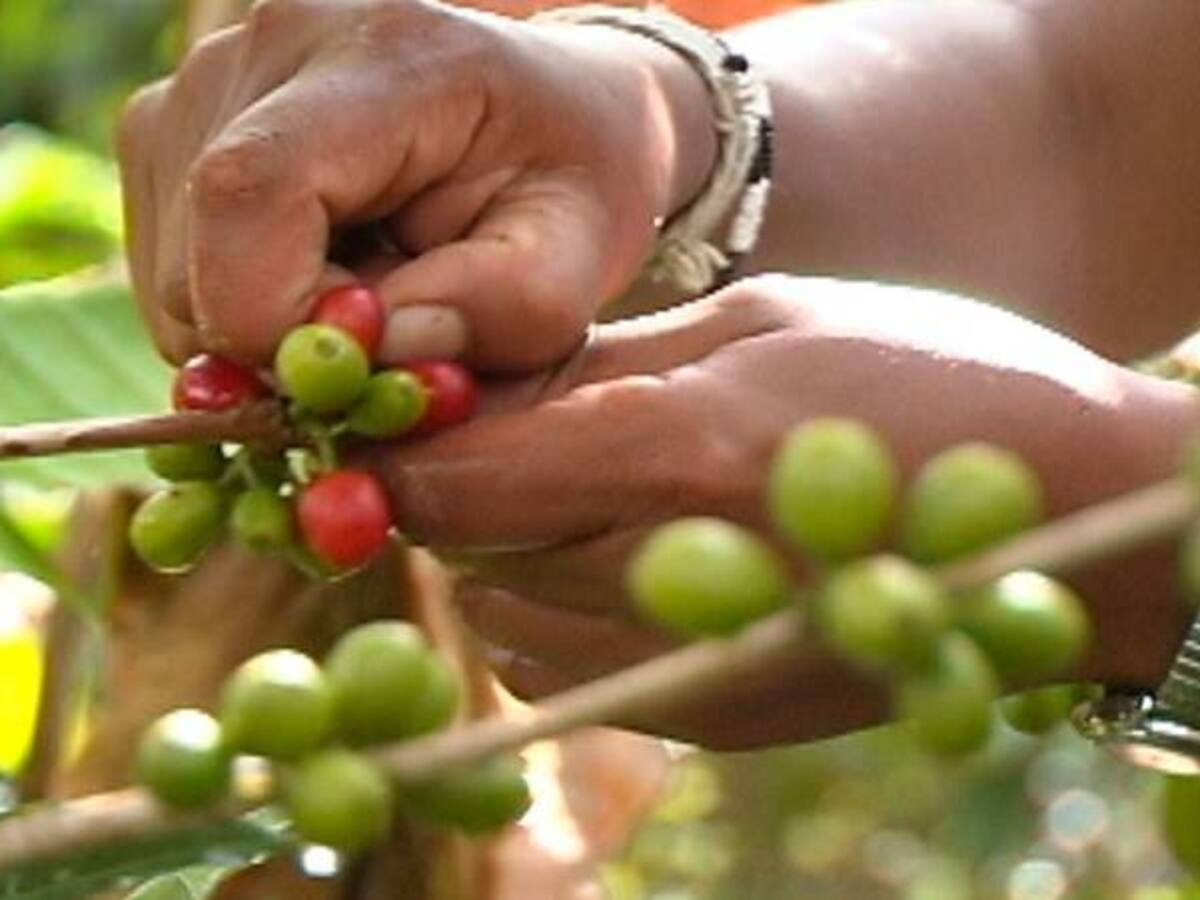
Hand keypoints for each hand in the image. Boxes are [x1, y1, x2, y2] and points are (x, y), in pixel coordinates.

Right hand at [117, 0, 713, 367]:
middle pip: (196, 251)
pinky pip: (171, 264)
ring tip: (371, 291)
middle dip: (282, 343)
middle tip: (387, 341)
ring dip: (265, 327)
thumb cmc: (574, 179)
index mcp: (385, 55)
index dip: (277, 321)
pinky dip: (245, 304)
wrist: (552, 110)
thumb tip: (374, 353)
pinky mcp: (177, 123)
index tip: (360, 379)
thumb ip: (503, 310)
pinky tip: (330, 273)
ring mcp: (207, 75)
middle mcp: (271, 43)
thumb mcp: (580, 256)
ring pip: (172, 271)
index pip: (250, 190)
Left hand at [361, 276, 1198, 748]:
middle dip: (451, 503)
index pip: (462, 485)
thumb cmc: (925, 377)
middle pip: (469, 560)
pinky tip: (613, 559)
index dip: (402, 456)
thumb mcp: (763, 320)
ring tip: (559, 499)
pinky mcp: (717, 713)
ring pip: (504, 630)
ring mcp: (697, 663)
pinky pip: (568, 676)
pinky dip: (551, 619)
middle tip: (489, 442)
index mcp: (684, 451)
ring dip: (497, 563)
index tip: (389, 423)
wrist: (1063, 516)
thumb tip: (479, 387)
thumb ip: (605, 364)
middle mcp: (674, 574)